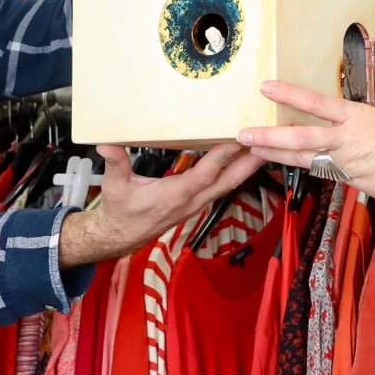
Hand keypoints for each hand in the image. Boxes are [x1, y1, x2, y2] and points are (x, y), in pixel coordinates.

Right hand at [57, 143, 261, 266]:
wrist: (122, 234)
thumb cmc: (121, 211)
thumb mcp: (114, 186)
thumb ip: (114, 163)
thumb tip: (106, 144)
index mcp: (174, 196)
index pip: (202, 176)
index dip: (220, 159)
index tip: (235, 140)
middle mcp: (192, 201)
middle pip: (227, 182)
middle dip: (248, 163)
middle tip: (268, 143)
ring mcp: (197, 203)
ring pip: (228, 184)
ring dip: (247, 167)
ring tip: (266, 146)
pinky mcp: (198, 202)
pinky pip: (222, 186)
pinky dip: (236, 171)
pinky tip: (245, 158)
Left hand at [237, 80, 374, 207]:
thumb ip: (360, 126)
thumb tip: (345, 129)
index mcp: (359, 116)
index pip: (317, 103)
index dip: (289, 95)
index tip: (267, 87)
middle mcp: (350, 137)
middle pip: (300, 136)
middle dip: (268, 135)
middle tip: (242, 133)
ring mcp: (349, 162)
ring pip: (305, 158)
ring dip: (277, 154)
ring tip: (252, 150)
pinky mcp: (353, 182)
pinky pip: (328, 174)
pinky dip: (315, 169)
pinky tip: (295, 167)